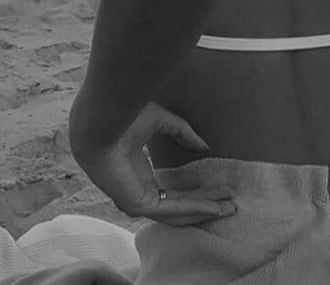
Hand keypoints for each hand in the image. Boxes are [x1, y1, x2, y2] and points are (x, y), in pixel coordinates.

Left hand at [69, 101, 236, 226]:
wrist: (99, 121)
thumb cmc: (122, 116)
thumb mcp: (160, 122)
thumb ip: (181, 133)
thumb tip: (204, 146)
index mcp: (138, 173)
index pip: (171, 192)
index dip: (197, 192)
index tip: (219, 188)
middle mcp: (137, 190)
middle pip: (178, 206)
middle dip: (206, 204)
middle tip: (230, 203)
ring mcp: (136, 201)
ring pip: (177, 213)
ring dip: (204, 210)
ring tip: (227, 208)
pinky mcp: (136, 205)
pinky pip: (170, 211)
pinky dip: (194, 209)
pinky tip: (213, 206)